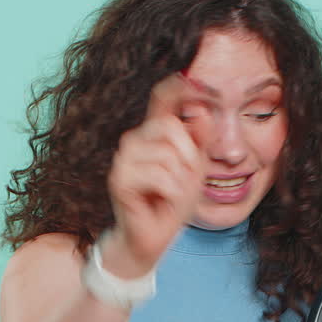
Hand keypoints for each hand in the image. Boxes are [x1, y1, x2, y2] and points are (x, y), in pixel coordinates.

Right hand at [105, 72, 207, 271]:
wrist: (154, 237)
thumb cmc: (172, 202)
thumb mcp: (194, 168)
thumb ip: (199, 140)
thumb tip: (202, 110)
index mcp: (153, 133)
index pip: (162, 97)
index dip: (180, 86)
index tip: (202, 84)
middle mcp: (135, 139)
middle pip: (169, 127)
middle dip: (188, 156)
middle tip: (186, 181)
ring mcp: (124, 158)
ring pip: (166, 155)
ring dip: (181, 180)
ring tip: (174, 195)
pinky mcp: (119, 179)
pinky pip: (158, 176)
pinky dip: (171, 192)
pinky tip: (164, 201)